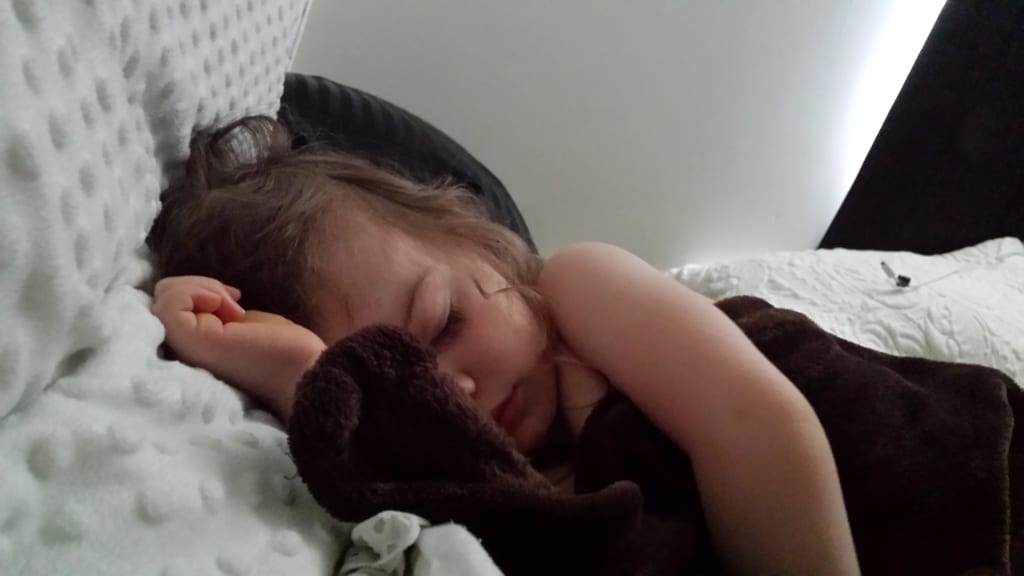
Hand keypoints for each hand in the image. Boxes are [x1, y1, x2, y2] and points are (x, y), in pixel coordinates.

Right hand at [151, 275, 326, 421]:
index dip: (195, 294)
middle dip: (196, 286)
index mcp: (193, 348)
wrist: (305, 374)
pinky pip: (167, 303)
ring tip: (234, 307)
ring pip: (161, 296)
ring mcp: (183, 349)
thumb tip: (202, 296)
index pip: (166, 308)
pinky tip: (227, 306)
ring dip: (200, 287)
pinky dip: (196, 290)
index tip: (234, 301)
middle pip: (159, 299)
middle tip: (234, 302)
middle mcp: (180, 352)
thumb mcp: (241, 323)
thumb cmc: (282, 351)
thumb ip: (215, 315)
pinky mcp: (190, 343)